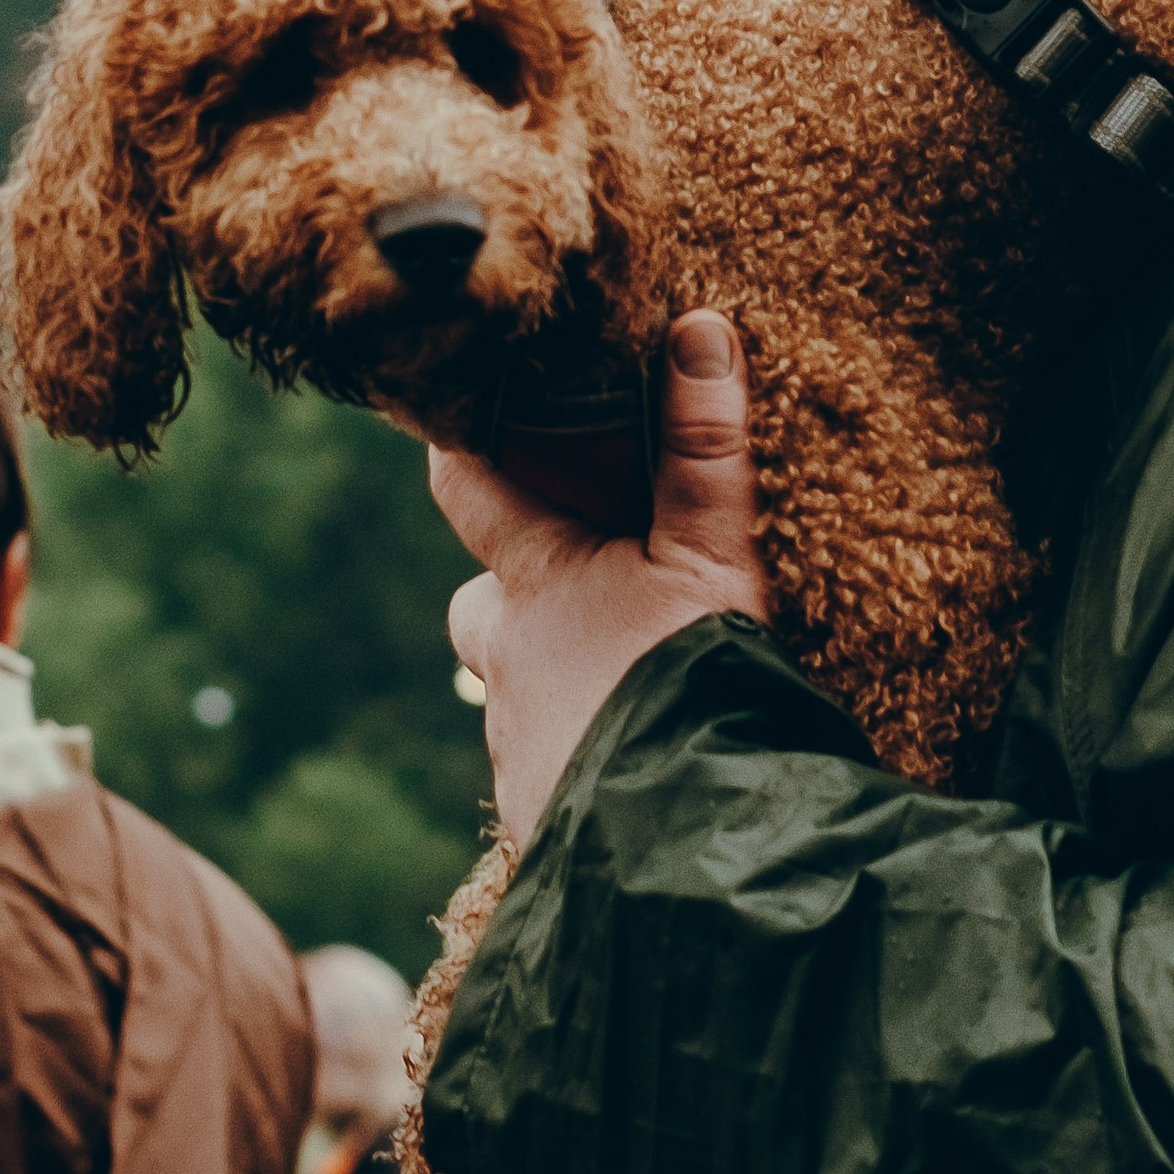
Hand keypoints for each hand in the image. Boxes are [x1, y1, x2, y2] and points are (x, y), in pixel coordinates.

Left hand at [431, 311, 769, 849]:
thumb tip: (699, 327)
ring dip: (557, 680)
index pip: (468, 495)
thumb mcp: (714, 558)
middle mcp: (508, 661)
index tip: (460, 420)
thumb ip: (706, 450)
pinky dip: (583, 757)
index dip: (460, 453)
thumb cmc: (697, 685)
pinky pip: (550, 771)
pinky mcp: (541, 820)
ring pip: (518, 694)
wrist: (692, 846)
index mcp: (537, 584)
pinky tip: (641, 762)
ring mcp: (518, 746)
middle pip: (479, 609)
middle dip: (513, 596)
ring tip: (632, 682)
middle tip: (584, 585)